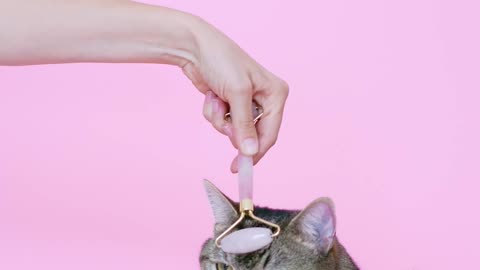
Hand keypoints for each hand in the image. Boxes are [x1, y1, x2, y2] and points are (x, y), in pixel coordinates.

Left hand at [181, 19, 288, 172]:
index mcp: (275, 94)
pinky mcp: (230, 103)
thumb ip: (244, 125)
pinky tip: (211, 95)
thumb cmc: (221, 60)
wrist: (194, 47)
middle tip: (224, 118)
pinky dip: (214, 112)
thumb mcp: (237, 93)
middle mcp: (264, 99)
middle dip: (232, 129)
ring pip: (234, 130)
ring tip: (216, 99)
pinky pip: (222, 121)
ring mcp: (246, 102)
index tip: (240, 167)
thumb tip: (250, 152)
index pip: (270, 133)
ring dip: (220, 119)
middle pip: (251, 135)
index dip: (255, 152)